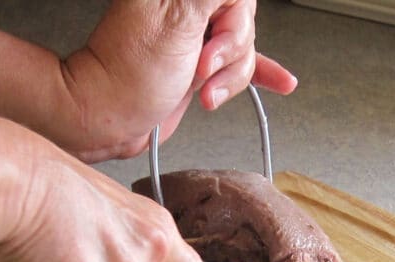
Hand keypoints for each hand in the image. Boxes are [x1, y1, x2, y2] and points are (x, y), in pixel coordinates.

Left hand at [64, 0, 296, 160]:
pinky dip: (263, 75)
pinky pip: (243, 65)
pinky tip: (281, 82)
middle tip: (200, 70)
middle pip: (244, 22)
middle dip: (228, 56)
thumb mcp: (176, 22)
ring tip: (201, 92)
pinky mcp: (204, 63)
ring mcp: (199, 37)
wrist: (113, 118)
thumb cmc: (129, 77)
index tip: (209, 47)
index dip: (232, 25)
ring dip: (228, 80)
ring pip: (244, 51)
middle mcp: (191, 7)